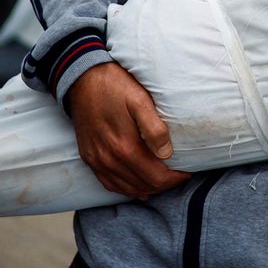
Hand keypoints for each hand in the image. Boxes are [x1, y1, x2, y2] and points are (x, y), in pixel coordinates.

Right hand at [66, 62, 189, 199]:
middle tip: (177, 176)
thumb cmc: (114, 86)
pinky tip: (136, 186)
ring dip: (147, 188)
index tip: (185, 173)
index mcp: (124, 147)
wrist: (82, 79)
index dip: (174, 179)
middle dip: (163, 184)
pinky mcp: (88, 157)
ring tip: (161, 181)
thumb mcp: (140, 100)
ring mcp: (97, 160)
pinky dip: (126, 189)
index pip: (156, 177)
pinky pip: (108, 183)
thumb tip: (166, 153)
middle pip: (143, 185)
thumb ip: (154, 128)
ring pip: (127, 188)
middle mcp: (109, 159)